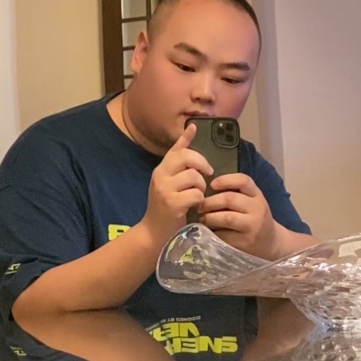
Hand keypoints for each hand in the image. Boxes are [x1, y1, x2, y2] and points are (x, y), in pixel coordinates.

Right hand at [140, 123, 213, 243]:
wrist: (153, 233)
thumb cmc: (165, 210)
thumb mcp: (168, 186)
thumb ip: (178, 169)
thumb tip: (189, 146)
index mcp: (161, 170)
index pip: (175, 149)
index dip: (186, 137)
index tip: (195, 127)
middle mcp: (160, 176)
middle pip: (187, 157)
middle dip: (202, 163)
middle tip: (208, 173)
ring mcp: (165, 189)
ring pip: (194, 176)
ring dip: (201, 186)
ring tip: (197, 195)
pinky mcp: (172, 203)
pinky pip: (196, 193)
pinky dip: (199, 200)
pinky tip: (194, 206)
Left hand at [197, 173, 279, 259]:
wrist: (270, 242)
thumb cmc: (254, 218)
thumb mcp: (251, 201)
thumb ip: (236, 193)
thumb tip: (205, 190)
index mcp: (257, 195)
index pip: (243, 181)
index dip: (225, 180)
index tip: (212, 185)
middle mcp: (257, 209)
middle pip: (229, 199)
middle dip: (210, 202)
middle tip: (200, 206)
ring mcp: (252, 227)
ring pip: (227, 218)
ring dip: (209, 217)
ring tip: (203, 219)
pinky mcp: (245, 242)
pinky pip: (224, 235)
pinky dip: (214, 232)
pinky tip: (210, 231)